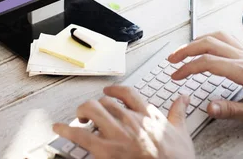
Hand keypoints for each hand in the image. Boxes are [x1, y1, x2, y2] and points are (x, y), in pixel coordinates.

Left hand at [53, 85, 194, 158]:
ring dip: (82, 112)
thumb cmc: (176, 158)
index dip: (114, 90)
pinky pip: (80, 135)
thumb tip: (183, 98)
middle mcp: (130, 120)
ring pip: (92, 110)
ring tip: (79, 118)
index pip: (127, 93)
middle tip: (92, 112)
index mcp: (147, 114)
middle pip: (105, 101)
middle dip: (96, 105)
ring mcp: (117, 134)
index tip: (109, 91)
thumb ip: (178, 112)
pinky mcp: (105, 150)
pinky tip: (58, 128)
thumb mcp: (181, 133)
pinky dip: (66, 130)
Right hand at [167, 31, 242, 125]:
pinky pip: (227, 38)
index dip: (188, 68)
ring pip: (217, 37)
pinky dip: (211, 38)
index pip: (207, 62)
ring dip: (197, 41)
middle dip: (186, 49)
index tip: (176, 75)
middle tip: (172, 59)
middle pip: (208, 43)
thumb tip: (209, 107)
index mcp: (242, 70)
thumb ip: (231, 109)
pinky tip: (208, 45)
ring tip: (184, 50)